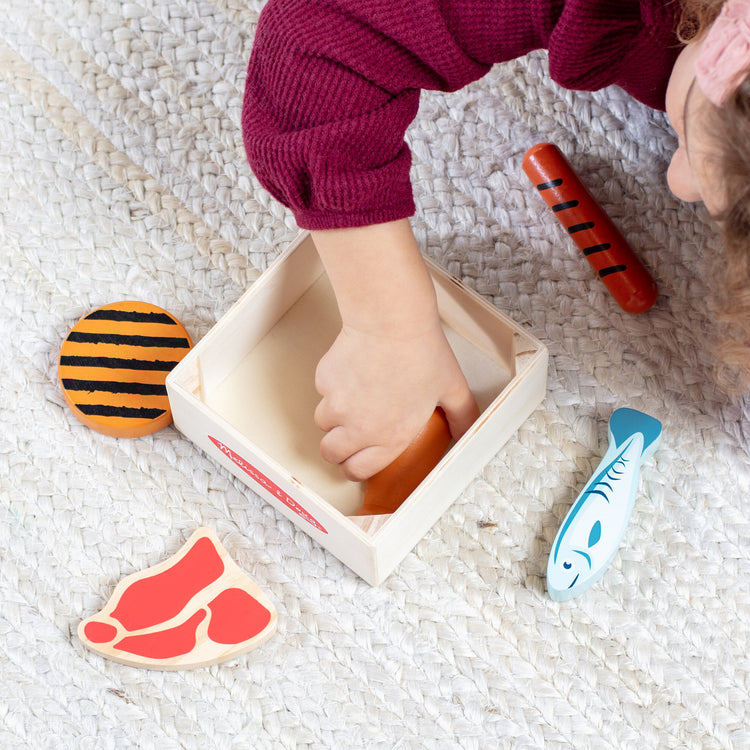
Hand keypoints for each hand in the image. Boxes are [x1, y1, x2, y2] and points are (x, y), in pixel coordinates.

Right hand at [314, 317, 478, 480]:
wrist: (391, 322)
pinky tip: (353, 371)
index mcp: (390, 437)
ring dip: (334, 417)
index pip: (357, 471)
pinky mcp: (324, 382)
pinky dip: (332, 387)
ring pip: (323, 423)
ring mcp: (337, 405)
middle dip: (337, 449)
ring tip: (353, 399)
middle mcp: (359, 428)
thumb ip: (462, 417)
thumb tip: (466, 432)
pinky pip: (322, 392)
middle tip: (347, 436)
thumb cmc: (422, 353)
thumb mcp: (452, 389)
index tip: (357, 459)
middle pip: (330, 454)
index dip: (355, 468)